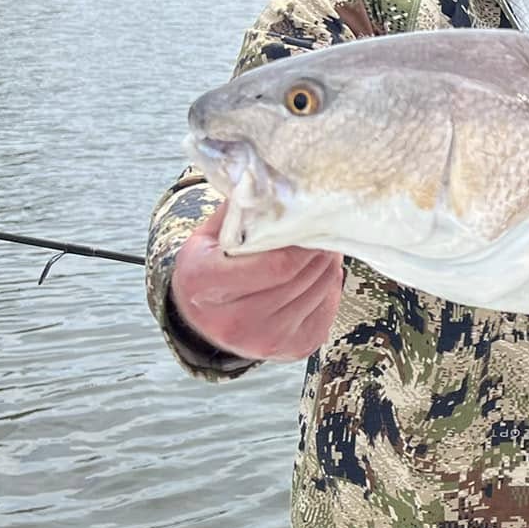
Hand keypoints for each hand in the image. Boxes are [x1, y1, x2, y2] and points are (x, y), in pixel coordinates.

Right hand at [170, 206, 343, 361]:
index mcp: (206, 285)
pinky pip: (324, 312)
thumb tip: (269, 176)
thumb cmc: (209, 268)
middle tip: (325, 231)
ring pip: (316, 293)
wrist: (201, 320)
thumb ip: (238, 211)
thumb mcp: (209, 237)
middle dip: (317, 251)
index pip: (274, 264)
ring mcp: (262, 342)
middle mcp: (232, 322)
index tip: (311, 222)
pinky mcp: (288, 351)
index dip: (300, 242)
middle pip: (298, 278)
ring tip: (323, 250)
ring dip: (327, 268)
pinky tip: (318, 276)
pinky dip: (328, 290)